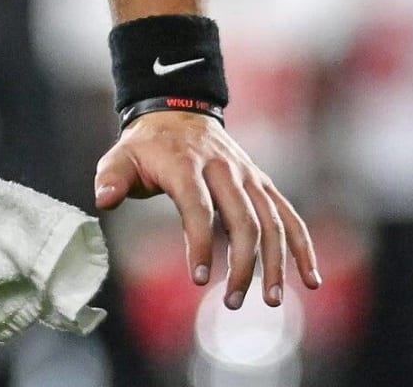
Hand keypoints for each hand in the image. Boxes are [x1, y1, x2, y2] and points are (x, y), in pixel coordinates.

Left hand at [94, 112, 321, 308]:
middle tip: (232, 302)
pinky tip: (310, 278)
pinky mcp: (262, 183)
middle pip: (243, 220)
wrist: (177, 111)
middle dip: (243, 264)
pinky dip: (302, 246)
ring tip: (272, 300)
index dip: (199, 243)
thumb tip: (103, 200)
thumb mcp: (121, 156)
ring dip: (276, 263)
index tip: (199, 279)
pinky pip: (288, 215)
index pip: (197, 207)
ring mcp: (247, 176)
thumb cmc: (147, 146)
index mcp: (185, 164)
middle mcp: (223, 169)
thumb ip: (111, 177)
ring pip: (272, 221)